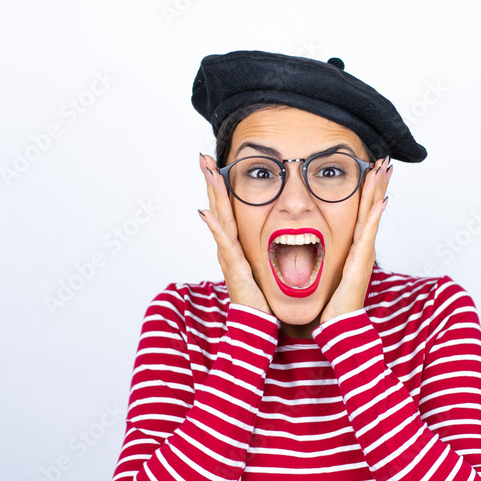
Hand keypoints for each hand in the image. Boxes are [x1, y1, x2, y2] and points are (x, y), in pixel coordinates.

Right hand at [197, 154, 273, 316]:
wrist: (256, 322)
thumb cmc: (261, 296)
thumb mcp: (265, 265)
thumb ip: (267, 248)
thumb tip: (278, 234)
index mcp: (238, 243)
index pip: (228, 208)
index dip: (222, 186)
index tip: (216, 164)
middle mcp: (229, 246)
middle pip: (219, 206)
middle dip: (211, 181)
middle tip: (203, 157)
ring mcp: (228, 256)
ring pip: (218, 218)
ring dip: (212, 194)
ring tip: (206, 173)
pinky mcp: (233, 268)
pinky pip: (223, 243)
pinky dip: (214, 227)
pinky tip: (206, 212)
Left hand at [319, 156, 392, 324]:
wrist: (339, 323)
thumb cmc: (335, 301)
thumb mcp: (330, 270)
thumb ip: (328, 255)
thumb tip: (316, 243)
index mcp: (354, 247)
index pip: (363, 211)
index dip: (369, 191)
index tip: (372, 170)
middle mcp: (362, 247)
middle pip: (372, 208)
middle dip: (378, 184)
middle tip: (385, 161)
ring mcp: (364, 253)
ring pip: (372, 216)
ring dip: (379, 192)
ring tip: (385, 171)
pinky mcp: (361, 263)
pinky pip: (368, 235)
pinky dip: (374, 218)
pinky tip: (380, 203)